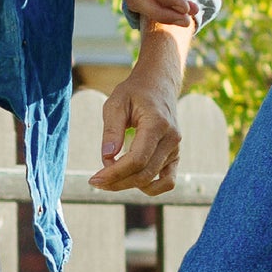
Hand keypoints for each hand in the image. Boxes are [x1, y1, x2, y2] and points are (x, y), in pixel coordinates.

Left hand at [88, 24, 189, 195]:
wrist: (159, 84)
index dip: (115, 173)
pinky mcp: (175, 155)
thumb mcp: (116, 102)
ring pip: (153, 181)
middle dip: (117, 182)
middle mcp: (171, 139)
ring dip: (128, 185)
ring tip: (110, 177)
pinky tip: (130, 180)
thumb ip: (111, 130)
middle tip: (95, 181)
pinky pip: (167, 181)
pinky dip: (149, 187)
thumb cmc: (135, 92)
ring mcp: (176, 149)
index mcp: (158, 124)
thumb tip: (107, 158)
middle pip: (144, 174)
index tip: (95, 178)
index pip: (137, 159)